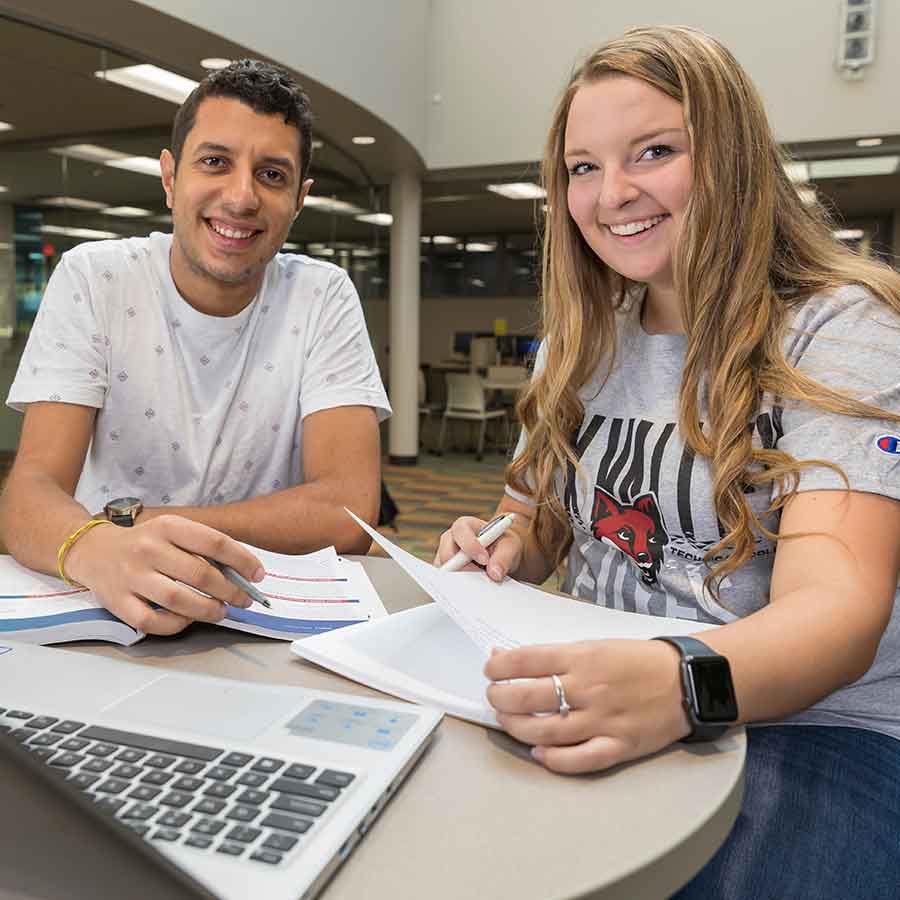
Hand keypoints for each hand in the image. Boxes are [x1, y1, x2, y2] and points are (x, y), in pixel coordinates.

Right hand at [64, 515, 265, 635]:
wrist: (92, 550)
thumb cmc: (146, 543)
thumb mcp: (173, 531)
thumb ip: (204, 548)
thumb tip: (245, 572)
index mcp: (168, 527)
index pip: (215, 543)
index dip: (243, 561)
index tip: (258, 575)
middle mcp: (148, 549)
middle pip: (200, 574)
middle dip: (230, 591)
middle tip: (243, 600)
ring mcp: (131, 577)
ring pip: (178, 600)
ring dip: (208, 610)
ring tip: (221, 612)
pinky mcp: (117, 602)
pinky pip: (152, 621)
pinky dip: (176, 625)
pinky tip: (188, 620)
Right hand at [434, 515, 523, 580]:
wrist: (501, 555)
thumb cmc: (503, 545)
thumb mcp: (510, 547)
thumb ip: (503, 558)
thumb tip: (494, 573)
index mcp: (465, 525)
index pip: (461, 531)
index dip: (471, 546)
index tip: (485, 560)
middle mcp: (451, 539)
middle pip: (447, 554)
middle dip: (463, 567)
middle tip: (481, 576)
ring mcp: (446, 555)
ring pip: (445, 570)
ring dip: (462, 578)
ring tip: (481, 580)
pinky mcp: (447, 570)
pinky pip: (447, 581)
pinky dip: (459, 586)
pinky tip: (474, 586)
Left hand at [484, 639, 690, 773]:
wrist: (686, 680)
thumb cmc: (637, 660)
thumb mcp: (595, 645)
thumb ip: (555, 656)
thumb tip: (511, 657)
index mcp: (582, 657)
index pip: (525, 660)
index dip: (498, 666)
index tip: (489, 669)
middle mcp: (588, 688)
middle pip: (526, 697)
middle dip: (499, 697)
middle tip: (493, 696)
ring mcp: (602, 720)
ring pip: (544, 731)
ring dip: (516, 727)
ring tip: (507, 720)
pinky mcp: (618, 746)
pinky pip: (578, 760)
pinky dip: (552, 760)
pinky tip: (538, 753)